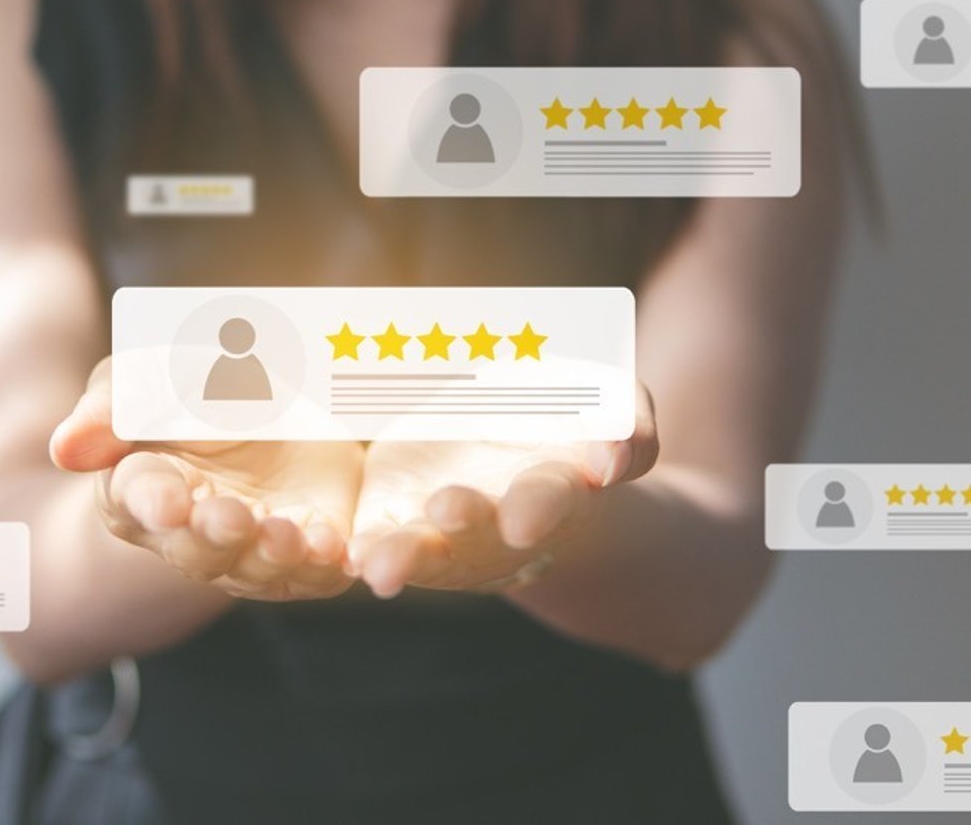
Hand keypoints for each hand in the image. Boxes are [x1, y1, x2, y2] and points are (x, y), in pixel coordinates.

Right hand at [50, 358, 364, 599]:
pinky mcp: (304, 555)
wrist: (279, 401)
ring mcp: (249, 549)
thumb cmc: (198, 389)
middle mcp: (191, 531)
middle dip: (213, 534)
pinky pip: (311, 573)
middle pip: (195, 546)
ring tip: (286, 535)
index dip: (151, 502)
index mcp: (142, 486)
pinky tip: (331, 548)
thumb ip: (115, 405)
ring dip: (268, 555)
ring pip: (253, 569)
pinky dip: (320, 565)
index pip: (136, 500)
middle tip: (229, 516)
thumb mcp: (159, 375)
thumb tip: (65, 449)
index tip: (167, 500)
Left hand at [349, 384, 658, 596]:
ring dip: (405, 558)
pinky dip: (363, 553)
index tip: (525, 519)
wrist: (508, 438)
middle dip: (467, 526)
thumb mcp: (606, 405)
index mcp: (554, 488)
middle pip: (483, 537)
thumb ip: (625, 424)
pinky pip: (377, 544)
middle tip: (449, 509)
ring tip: (378, 566)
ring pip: (425, 555)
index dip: (540, 507)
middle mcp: (497, 525)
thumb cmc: (567, 419)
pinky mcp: (393, 524)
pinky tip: (345, 556)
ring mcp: (443, 533)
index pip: (552, 501)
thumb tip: (617, 457)